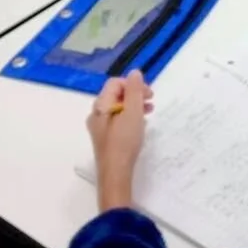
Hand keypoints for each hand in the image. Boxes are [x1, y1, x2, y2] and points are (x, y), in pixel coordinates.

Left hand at [86, 71, 153, 210]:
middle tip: (151, 101)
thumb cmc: (124, 142)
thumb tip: (135, 72)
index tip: (149, 94)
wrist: (115, 174)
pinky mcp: (105, 138)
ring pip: (117, 108)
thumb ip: (134, 91)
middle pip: (115, 95)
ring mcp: (99, 127)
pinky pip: (117, 120)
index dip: (133, 84)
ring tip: (149, 112)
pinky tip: (140, 125)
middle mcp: (96, 114)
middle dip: (134, 94)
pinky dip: (129, 117)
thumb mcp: (133, 114)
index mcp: (100, 105)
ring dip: (134, 106)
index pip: (115, 83)